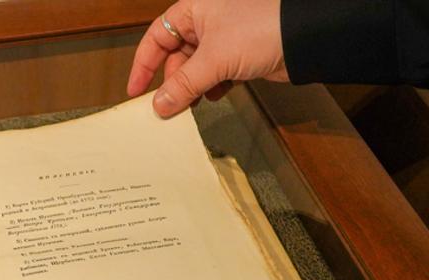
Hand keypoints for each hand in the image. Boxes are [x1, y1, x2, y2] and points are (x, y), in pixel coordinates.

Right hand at [127, 0, 288, 116]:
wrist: (306, 38)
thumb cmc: (262, 29)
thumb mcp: (213, 59)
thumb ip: (183, 85)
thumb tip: (160, 105)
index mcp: (194, 10)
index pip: (157, 37)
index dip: (143, 64)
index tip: (136, 90)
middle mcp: (206, 22)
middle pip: (175, 57)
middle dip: (172, 83)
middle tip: (167, 107)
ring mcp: (224, 39)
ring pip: (195, 69)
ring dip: (191, 89)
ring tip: (189, 106)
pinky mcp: (239, 56)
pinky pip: (214, 76)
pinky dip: (210, 89)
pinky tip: (213, 97)